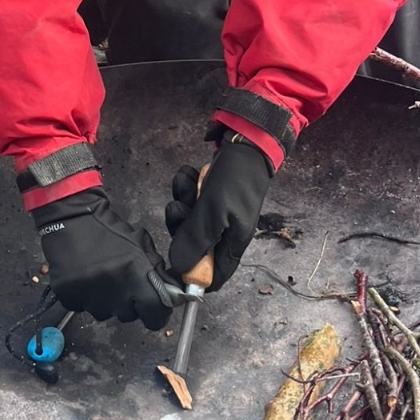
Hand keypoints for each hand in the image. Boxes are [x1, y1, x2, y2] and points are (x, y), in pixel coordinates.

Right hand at [31, 187, 182, 329]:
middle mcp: (115, 292)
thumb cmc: (106, 229)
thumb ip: (156, 270)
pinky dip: (86, 298)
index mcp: (135, 276)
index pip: (154, 315)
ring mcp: (90, 298)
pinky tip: (85, 278)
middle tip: (122, 283)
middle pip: (129, 315)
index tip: (154, 311)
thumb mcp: (139, 243)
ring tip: (101, 277)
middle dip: (129, 303)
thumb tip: (171, 292)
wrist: (69, 220)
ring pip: (106, 313)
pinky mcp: (70, 298)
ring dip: (107, 301)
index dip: (156, 315)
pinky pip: (84, 307)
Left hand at [165, 130, 274, 290]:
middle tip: (179, 207)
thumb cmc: (235, 180)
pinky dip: (186, 187)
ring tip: (187, 182)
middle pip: (193, 247)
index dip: (193, 275)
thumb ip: (195, 239)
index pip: (213, 276)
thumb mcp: (214, 211)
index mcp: (232, 244)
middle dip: (181, 227)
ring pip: (188, 220)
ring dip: (182, 200)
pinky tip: (190, 174)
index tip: (173, 263)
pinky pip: (190, 200)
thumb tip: (178, 267)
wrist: (246, 142)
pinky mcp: (209, 196)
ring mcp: (216, 214)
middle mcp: (224, 233)